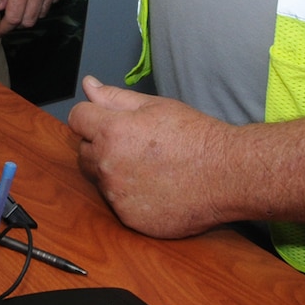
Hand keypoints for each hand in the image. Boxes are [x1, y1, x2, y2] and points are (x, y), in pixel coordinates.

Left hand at [0, 0, 68, 33]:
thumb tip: (2, 6)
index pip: (14, 17)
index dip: (5, 28)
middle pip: (30, 20)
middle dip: (18, 23)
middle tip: (8, 18)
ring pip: (44, 11)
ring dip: (31, 12)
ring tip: (21, 4)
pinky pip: (54, 0)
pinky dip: (44, 2)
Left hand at [67, 76, 231, 238]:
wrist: (228, 175)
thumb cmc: (195, 136)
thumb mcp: (154, 106)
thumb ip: (114, 97)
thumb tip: (88, 85)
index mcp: (111, 131)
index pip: (76, 119)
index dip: (92, 118)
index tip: (109, 123)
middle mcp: (108, 165)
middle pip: (84, 151)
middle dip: (100, 146)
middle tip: (134, 146)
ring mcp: (117, 195)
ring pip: (99, 179)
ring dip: (113, 173)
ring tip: (148, 168)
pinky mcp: (130, 219)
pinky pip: (117, 204)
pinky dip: (130, 197)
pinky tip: (155, 189)